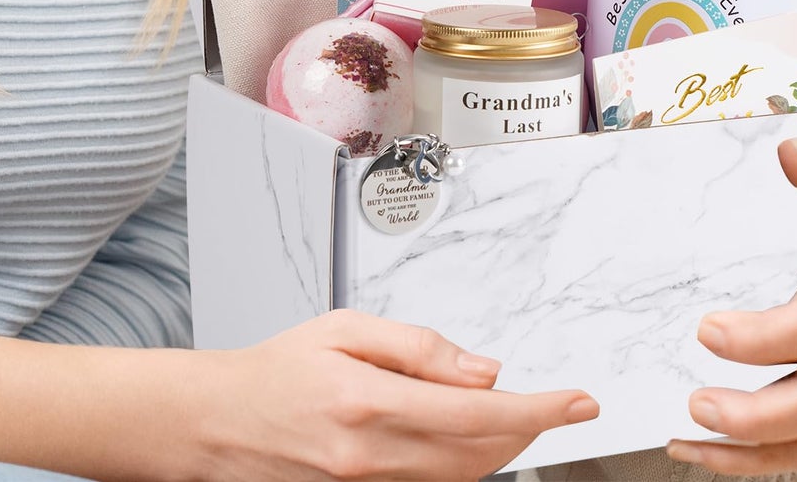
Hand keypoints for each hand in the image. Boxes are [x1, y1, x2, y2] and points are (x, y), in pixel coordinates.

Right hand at [190, 309, 598, 480]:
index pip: (476, 412)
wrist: (218, 424)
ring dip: (502, 451)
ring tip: (522, 417)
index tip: (578, 402)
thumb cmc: (278, 370)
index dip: (537, 409)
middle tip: (560, 404)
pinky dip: (463, 468)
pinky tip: (471, 442)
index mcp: (369, 403)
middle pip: (479, 455)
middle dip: (529, 430)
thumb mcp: (345, 330)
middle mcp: (371, 458)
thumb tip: (483, 369)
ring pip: (461, 480)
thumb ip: (417, 346)